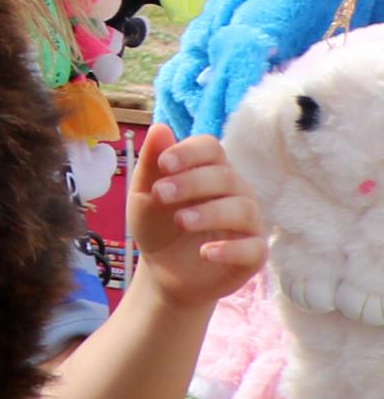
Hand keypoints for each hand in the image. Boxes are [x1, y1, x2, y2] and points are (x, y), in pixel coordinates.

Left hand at [130, 123, 266, 306]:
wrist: (163, 271)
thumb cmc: (157, 225)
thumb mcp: (144, 195)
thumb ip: (151, 164)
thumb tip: (159, 128)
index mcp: (209, 172)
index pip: (211, 148)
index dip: (189, 153)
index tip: (163, 164)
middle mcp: (235, 192)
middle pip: (226, 176)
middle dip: (192, 183)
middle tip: (161, 195)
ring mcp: (248, 224)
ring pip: (243, 209)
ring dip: (211, 213)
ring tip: (181, 221)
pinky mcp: (253, 254)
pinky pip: (253, 248)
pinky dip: (230, 249)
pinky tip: (205, 252)